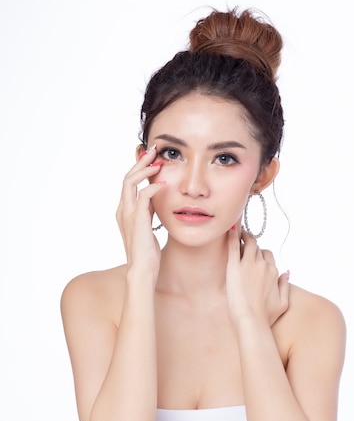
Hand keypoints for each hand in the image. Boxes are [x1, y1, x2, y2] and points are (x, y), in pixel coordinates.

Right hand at [116, 146, 164, 278]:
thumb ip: (149, 210)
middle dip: (141, 162)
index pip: (129, 182)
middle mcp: (123, 210)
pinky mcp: (137, 221)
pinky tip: (163, 184)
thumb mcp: (149, 225)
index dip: (139, 168)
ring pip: (130, 182)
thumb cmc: (147, 251)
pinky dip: (152, 187)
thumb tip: (158, 197)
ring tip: (158, 162)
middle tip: (155, 150)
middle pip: (127, 177)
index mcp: (124, 210)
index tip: (152, 158)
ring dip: (144, 169)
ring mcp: (127, 215)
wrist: (143, 269)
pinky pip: (142, 197)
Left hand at [226, 228, 288, 327]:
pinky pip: (234, 245)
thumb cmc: (266, 316)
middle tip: (245, 242)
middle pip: (259, 248)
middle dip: (252, 244)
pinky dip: (232, 236)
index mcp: (274, 272)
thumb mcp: (283, 303)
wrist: (251, 320)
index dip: (261, 255)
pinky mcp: (234, 266)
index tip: (255, 256)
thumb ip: (285, 286)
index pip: (268, 256)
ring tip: (238, 232)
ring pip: (249, 242)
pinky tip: (229, 230)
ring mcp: (249, 264)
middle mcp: (263, 265)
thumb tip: (286, 273)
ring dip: (245, 236)